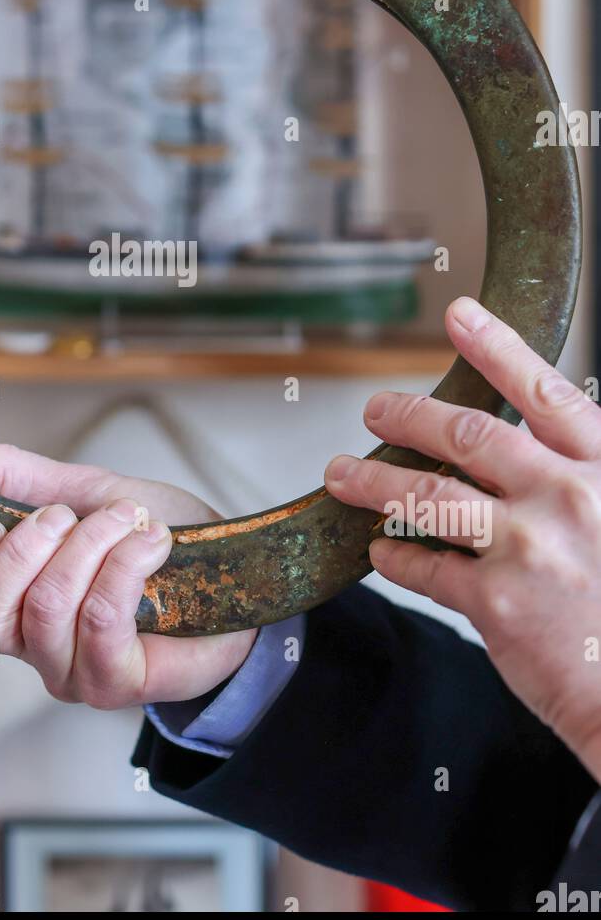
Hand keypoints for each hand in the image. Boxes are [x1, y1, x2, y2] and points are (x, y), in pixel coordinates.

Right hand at [0, 442, 255, 707]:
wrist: (237, 576)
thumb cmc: (157, 536)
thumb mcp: (87, 490)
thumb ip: (16, 477)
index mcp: (7, 596)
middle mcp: (28, 643)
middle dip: (22, 550)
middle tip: (67, 516)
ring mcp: (69, 670)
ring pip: (45, 609)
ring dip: (90, 547)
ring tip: (129, 519)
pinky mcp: (115, 682)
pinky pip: (98, 623)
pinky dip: (124, 566)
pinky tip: (154, 542)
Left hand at [324, 295, 600, 783]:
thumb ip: (580, 478)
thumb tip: (526, 450)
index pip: (544, 392)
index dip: (498, 347)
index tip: (458, 315)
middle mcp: (567, 499)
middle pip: (469, 435)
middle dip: (411, 414)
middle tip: (375, 406)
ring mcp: (530, 550)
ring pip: (429, 495)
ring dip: (375, 479)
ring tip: (342, 473)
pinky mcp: (498, 605)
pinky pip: (425, 567)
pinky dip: (394, 554)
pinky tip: (379, 550)